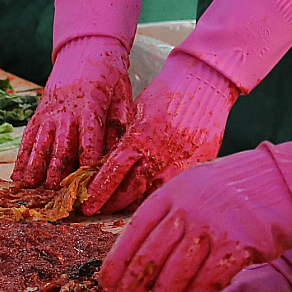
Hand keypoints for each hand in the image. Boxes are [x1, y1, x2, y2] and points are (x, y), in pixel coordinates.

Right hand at [12, 35, 133, 186]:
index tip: (89, 183)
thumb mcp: (123, 95)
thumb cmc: (110, 75)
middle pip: (61, 145)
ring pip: (40, 144)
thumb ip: (120, 122)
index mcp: (91, 105)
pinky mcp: (38, 115)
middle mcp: (66, 110)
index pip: (89, 137)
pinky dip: (21, 158)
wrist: (86, 48)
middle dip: (58, 171)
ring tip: (31, 189)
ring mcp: (49, 112)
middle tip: (57, 194)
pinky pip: (27, 138)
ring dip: (35, 168)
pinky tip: (17, 177)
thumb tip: (120, 152)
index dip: (89, 161)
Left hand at [82, 53, 240, 213]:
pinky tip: (150, 197)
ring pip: (151, 198)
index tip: (88, 204)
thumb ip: (124, 141)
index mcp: (138, 139)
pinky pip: (173, 190)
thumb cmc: (167, 93)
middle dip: (111, 204)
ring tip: (122, 207)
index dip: (97, 193)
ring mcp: (179, 165)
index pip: (111, 175)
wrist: (204, 83)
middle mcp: (158, 157)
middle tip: (101, 209)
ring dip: (134, 204)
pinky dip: (159, 195)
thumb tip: (106, 165)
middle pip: (128, 193)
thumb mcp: (136, 115)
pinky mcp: (196, 167)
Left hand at [100, 146, 291, 291]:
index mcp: (172, 193)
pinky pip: (210, 280)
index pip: (133, 233)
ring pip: (176, 275)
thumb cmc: (241, 187)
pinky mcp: (239, 244)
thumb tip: (142, 245)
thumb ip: (172, 212)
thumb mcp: (197, 186)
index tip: (108, 290)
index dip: (118, 265)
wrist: (288, 182)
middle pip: (151, 259)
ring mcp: (213, 226)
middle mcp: (187, 208)